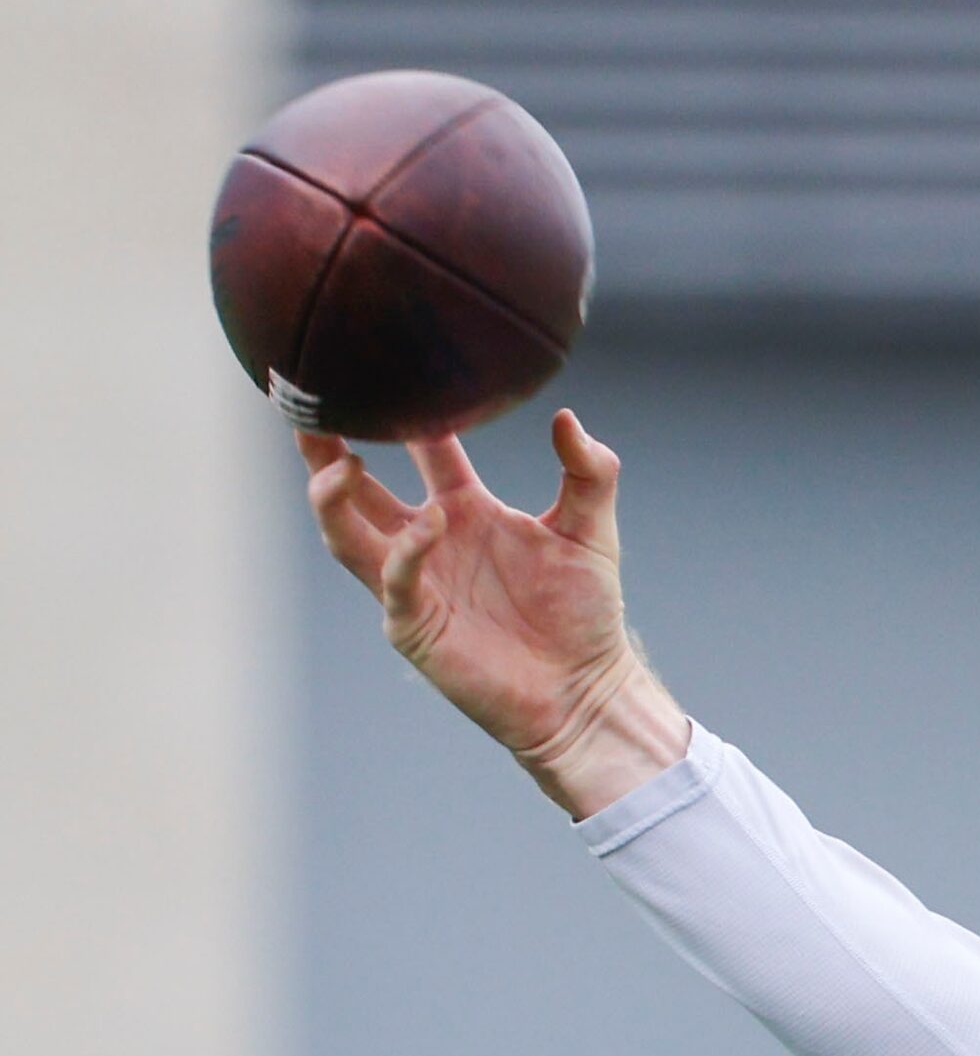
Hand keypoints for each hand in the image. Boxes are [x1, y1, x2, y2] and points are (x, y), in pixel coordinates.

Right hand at [299, 410, 687, 816]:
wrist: (586, 688)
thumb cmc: (585, 614)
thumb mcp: (592, 531)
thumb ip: (590, 473)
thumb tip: (569, 417)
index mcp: (463, 509)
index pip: (422, 450)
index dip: (404, 413)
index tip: (387, 367)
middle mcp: (429, 540)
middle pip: (355, 487)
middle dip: (326, 448)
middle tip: (311, 404)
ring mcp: (415, 583)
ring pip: (347, 532)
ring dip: (332, 496)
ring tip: (336, 460)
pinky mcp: (415, 626)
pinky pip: (394, 581)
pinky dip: (406, 552)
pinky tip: (430, 523)